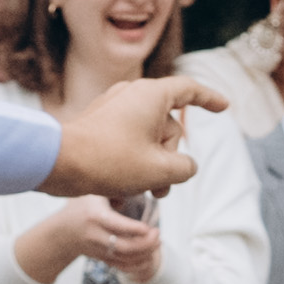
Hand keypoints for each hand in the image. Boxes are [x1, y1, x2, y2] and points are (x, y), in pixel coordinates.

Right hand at [19, 199, 164, 282]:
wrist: (63, 232)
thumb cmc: (82, 207)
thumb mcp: (94, 193)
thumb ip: (115, 189)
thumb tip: (139, 183)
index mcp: (95, 217)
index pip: (116, 225)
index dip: (134, 229)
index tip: (149, 228)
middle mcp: (96, 236)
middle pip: (123, 247)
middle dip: (145, 244)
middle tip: (157, 234)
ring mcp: (99, 250)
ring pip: (125, 259)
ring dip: (145, 254)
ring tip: (157, 242)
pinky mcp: (103, 259)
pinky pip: (122, 267)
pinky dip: (138, 265)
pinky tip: (149, 256)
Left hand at [42, 73, 223, 201]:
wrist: (59, 163)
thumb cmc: (110, 161)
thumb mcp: (160, 169)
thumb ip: (185, 168)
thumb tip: (184, 167)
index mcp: (152, 95)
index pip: (189, 90)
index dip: (210, 99)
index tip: (224, 108)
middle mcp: (133, 95)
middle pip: (169, 126)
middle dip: (170, 159)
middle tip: (160, 188)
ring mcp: (115, 108)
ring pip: (149, 138)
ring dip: (153, 166)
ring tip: (144, 192)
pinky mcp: (101, 124)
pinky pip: (129, 140)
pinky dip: (134, 161)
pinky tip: (125, 187)